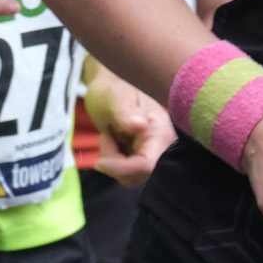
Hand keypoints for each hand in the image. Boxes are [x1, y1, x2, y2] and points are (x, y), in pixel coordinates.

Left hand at [84, 63, 174, 186]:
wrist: (110, 86)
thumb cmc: (112, 89)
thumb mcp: (114, 98)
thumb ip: (126, 113)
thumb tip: (140, 126)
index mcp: (161, 131)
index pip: (147, 165)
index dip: (122, 168)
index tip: (100, 161)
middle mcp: (163, 146)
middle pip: (139, 175)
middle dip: (116, 163)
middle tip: (107, 137)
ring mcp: (154, 153)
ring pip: (131, 177)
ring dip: (113, 162)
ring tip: (110, 136)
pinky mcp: (144, 157)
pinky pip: (128, 173)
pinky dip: (115, 163)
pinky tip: (114, 142)